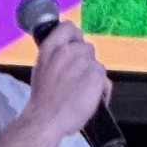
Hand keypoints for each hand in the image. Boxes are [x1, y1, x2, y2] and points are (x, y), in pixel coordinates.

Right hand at [25, 19, 109, 140]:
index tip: (75, 47)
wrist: (46, 118)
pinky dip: (102, 91)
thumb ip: (55, 58)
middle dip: (86, 61)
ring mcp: (84, 61)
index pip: (68, 27)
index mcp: (50, 48)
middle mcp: (68, 50)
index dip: (75, 37)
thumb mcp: (42, 69)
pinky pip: (105, 81)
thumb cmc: (42, 99)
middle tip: (78, 78)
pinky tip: (93, 100)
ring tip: (84, 93)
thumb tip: (66, 56)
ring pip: (97, 65)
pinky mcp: (96, 75)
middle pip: (87, 47)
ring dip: (94, 76)